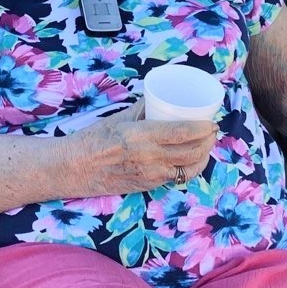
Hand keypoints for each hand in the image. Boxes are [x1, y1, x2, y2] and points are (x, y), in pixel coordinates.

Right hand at [68, 112, 217, 195]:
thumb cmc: (92, 140)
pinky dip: (188, 168)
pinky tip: (190, 160)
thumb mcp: (118, 119)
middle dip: (208, 142)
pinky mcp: (148, 187)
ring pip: (188, 170)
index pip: (181, 133)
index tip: (212, 121)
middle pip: (191, 153)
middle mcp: (149, 158)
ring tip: (205, 145)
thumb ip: (141, 110)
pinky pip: (175, 178)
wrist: (74, 169)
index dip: (202, 129)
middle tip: (212, 131)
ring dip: (202, 157)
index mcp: (140, 136)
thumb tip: (158, 100)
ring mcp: (150, 176)